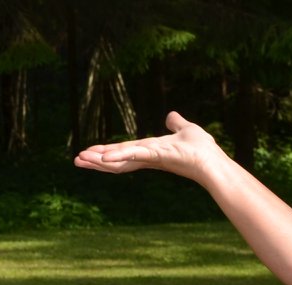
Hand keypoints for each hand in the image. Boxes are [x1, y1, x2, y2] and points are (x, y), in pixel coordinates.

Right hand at [73, 111, 228, 183]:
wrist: (213, 162)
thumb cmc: (202, 149)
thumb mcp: (185, 129)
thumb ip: (176, 123)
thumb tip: (170, 115)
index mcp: (150, 151)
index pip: (124, 153)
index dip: (107, 154)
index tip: (89, 154)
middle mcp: (148, 157)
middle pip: (118, 159)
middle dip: (97, 160)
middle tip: (77, 161)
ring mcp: (151, 158)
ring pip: (121, 159)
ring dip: (101, 160)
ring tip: (81, 160)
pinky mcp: (158, 156)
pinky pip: (135, 156)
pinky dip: (120, 157)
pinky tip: (104, 158)